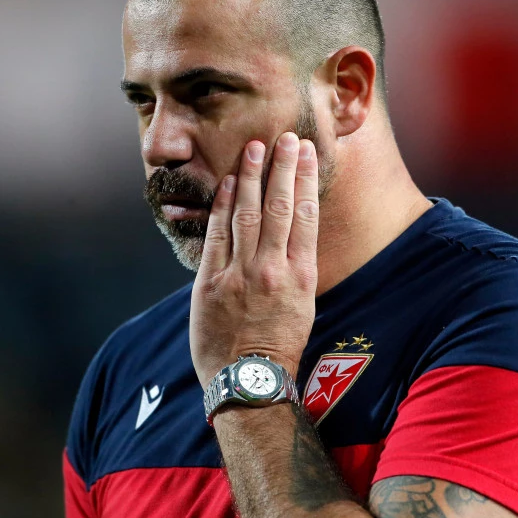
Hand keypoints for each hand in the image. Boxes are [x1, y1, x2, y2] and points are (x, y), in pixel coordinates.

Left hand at [189, 132, 318, 384]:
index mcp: (301, 275)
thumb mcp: (304, 304)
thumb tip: (293, 231)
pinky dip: (223, 206)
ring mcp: (240, 275)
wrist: (249, 380)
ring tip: (255, 148)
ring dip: (251, 177)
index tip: (307, 154)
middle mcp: (273, 269)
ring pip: (248, 215)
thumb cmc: (280, 344)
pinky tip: (228, 182)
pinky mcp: (211, 283)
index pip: (306, 215)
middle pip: (278, 207)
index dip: (306, 180)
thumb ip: (297, 265)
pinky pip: (218, 235)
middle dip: (282, 168)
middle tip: (285, 138)